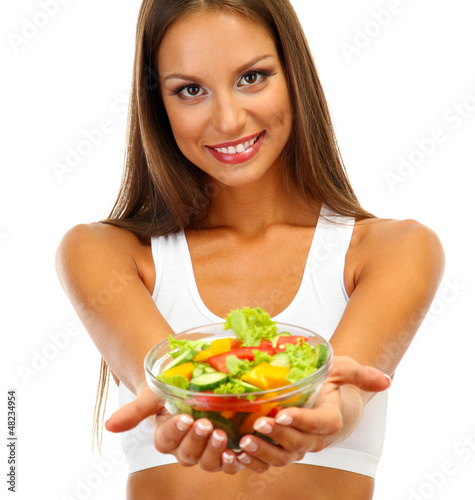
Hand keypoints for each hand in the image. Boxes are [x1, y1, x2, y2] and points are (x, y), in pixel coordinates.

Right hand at [105, 386, 242, 473]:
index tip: (182, 417)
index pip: (166, 440)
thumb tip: (109, 426)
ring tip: (220, 433)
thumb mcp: (154, 394)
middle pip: (186, 454)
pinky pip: (228, 464)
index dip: (174, 431)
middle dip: (195, 440)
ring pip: (206, 462)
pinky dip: (232, 461)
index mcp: (166, 436)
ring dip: (213, 451)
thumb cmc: (170, 390)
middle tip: (205, 423)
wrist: (193, 384)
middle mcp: (184, 449)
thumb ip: (134, 411)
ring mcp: (205, 451)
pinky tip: (237, 451)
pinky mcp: (225, 451)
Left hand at [228, 356, 390, 472]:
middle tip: (258, 423)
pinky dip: (255, 462)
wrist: (325, 395)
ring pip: (283, 457)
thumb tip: (386, 380)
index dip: (302, 421)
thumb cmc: (333, 380)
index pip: (319, 424)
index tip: (283, 413)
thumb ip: (361, 374)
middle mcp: (315, 437)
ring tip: (245, 441)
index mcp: (330, 419)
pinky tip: (238, 455)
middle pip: (298, 443)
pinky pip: (270, 462)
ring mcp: (299, 446)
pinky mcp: (284, 449)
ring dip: (264, 452)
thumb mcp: (344, 369)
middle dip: (277, 435)